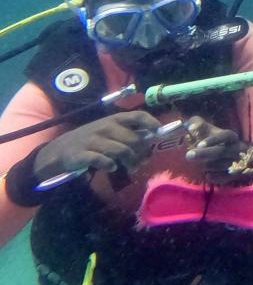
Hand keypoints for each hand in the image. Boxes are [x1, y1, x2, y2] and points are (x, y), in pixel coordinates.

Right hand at [33, 111, 161, 179]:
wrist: (59, 150)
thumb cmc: (91, 140)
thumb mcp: (109, 131)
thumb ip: (127, 133)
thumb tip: (152, 138)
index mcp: (114, 119)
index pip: (137, 116)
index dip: (151, 122)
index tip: (159, 132)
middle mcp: (105, 127)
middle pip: (134, 139)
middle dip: (142, 152)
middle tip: (142, 162)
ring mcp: (93, 140)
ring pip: (122, 150)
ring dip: (130, 162)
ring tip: (132, 169)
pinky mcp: (82, 154)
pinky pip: (103, 160)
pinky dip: (110, 165)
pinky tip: (112, 167)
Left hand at [184, 116, 244, 183]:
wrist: (227, 158)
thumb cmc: (213, 142)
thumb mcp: (207, 130)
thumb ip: (197, 124)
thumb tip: (190, 126)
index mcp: (231, 137)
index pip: (226, 135)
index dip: (214, 140)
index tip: (199, 145)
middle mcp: (237, 149)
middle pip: (221, 151)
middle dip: (204, 154)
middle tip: (188, 156)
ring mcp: (237, 162)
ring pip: (220, 165)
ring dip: (207, 165)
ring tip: (199, 165)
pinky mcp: (234, 175)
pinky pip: (223, 178)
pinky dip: (214, 177)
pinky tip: (207, 174)